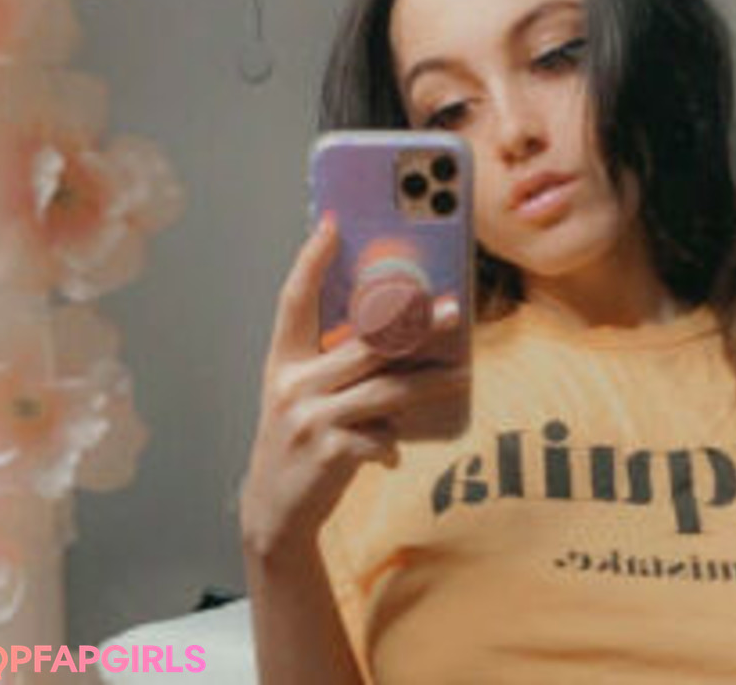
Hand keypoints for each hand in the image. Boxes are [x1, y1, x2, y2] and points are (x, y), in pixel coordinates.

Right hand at [239, 213, 467, 562]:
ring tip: (462, 375)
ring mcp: (309, 419)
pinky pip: (381, 436)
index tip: (332, 224)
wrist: (273, 511)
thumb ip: (337, 366)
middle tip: (453, 310)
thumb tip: (401, 335)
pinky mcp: (329, 453)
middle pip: (364, 343)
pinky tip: (394, 453)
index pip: (294, 300)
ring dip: (429, 383)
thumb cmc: (299, 439)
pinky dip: (393, 442)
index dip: (311, 260)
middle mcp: (291, 384)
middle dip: (414, 325)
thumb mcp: (303, 396)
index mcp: (281, 362)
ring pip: (386, 390)